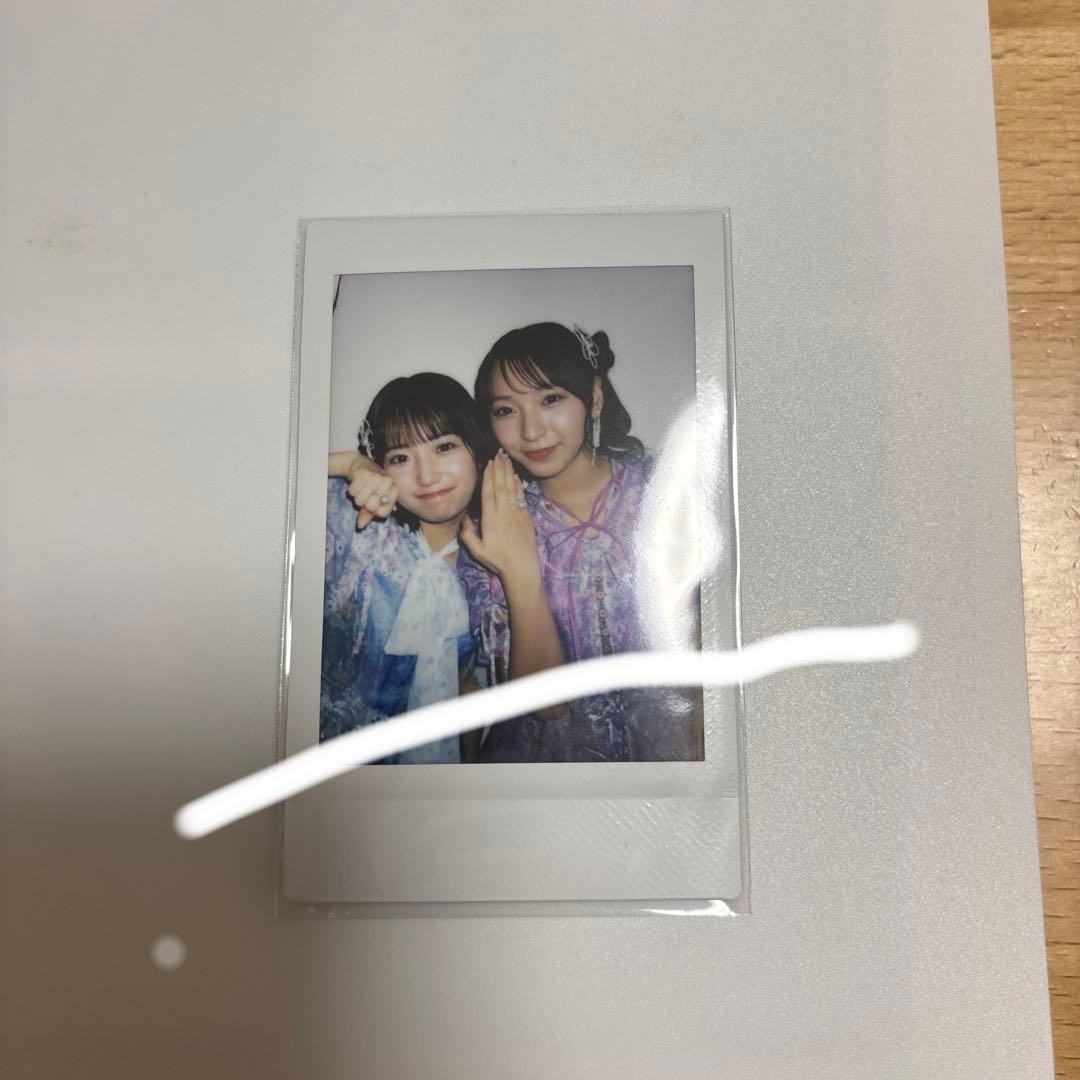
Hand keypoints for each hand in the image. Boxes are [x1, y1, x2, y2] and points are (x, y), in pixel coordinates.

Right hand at [329, 452, 397, 527]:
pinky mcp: (364, 472)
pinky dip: (352, 489)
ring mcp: (377, 476)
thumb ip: (368, 514)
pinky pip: (353, 491)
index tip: (372, 504)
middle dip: (364, 504)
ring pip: (360, 500)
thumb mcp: (372, 501)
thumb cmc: (371, 486)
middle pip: (371, 507)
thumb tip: (360, 525)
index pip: (383, 513)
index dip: (374, 512)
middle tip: (366, 495)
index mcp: (394, 491)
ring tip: (361, 488)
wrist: (362, 466)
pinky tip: (356, 482)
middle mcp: (388, 483)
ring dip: (357, 496)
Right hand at [459, 451, 539, 587]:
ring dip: (509, 474)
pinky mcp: (526, 519)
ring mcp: (517, 515)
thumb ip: (468, 534)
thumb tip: (464, 519)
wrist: (522, 569)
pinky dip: (519, 486)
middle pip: (501, 487)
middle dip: (499, 470)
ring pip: (512, 490)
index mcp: (491, 520)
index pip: (489, 494)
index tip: (488, 465)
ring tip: (507, 461)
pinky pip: (521, 498)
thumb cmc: (498, 561)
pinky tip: (516, 478)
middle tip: (498, 456)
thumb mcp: (478, 551)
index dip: (489, 478)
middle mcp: (505, 514)